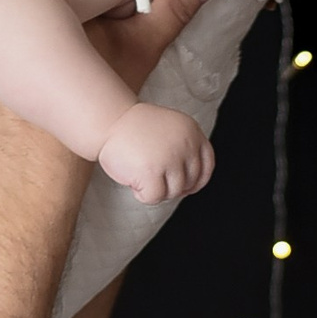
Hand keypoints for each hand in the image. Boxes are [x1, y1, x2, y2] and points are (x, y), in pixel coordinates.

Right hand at [97, 102, 214, 202]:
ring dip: (156, 190)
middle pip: (189, 182)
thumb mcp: (170, 130)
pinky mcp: (152, 172)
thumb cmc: (135, 130)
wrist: (109, 120)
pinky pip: (154, 197)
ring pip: (173, 192)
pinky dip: (142, 195)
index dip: (197, 181)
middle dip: (171, 186)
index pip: (207, 166)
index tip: (185, 187)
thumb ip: (184, 149)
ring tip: (140, 175)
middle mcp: (185, 144)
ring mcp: (170, 158)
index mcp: (192, 131)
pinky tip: (133, 182)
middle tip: (152, 176)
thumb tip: (191, 186)